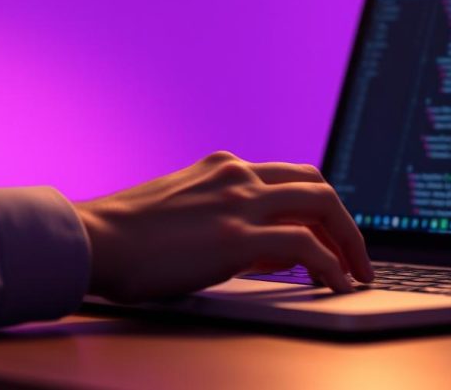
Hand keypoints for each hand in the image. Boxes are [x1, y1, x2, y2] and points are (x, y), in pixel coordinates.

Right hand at [74, 151, 372, 301]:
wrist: (93, 239)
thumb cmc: (129, 237)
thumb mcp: (188, 214)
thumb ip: (234, 224)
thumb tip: (275, 254)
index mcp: (225, 167)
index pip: (292, 177)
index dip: (320, 206)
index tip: (333, 234)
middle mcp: (238, 175)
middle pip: (317, 186)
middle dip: (345, 222)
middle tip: (356, 255)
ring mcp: (240, 202)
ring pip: (321, 206)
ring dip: (348, 242)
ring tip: (357, 273)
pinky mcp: (237, 237)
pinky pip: (304, 246)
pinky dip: (329, 264)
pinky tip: (335, 284)